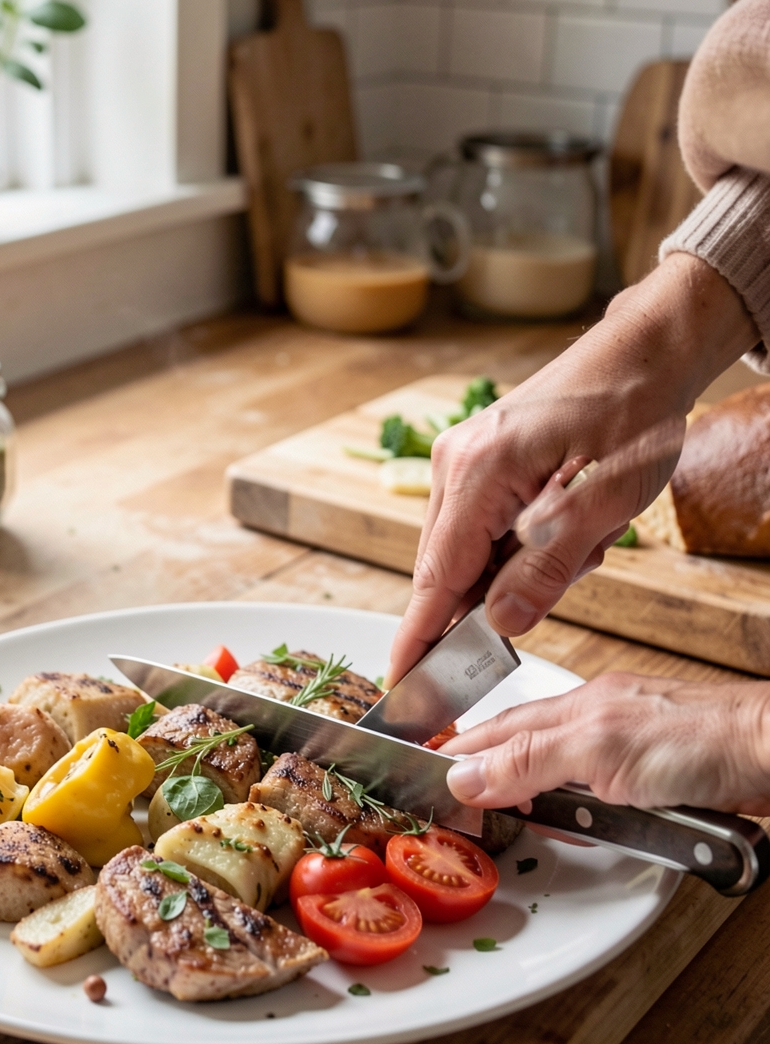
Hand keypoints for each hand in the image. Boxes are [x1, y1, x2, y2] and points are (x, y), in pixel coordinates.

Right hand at [387, 254, 757, 684]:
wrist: (644, 353)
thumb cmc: (633, 414)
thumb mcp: (606, 503)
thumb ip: (548, 569)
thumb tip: (500, 625)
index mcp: (478, 472)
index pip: (435, 579)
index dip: (417, 641)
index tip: (399, 690)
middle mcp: (454, 464)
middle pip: (450, 570)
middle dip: (501, 595)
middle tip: (576, 563)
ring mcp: (462, 459)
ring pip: (472, 552)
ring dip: (524, 565)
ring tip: (589, 530)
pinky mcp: (478, 460)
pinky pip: (485, 528)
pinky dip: (524, 543)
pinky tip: (572, 521)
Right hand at [445, 673, 769, 815]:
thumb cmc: (703, 738)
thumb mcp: (599, 749)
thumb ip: (529, 761)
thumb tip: (465, 775)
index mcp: (575, 708)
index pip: (498, 731)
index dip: (460, 753)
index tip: (424, 774)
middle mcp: (599, 727)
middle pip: (525, 755)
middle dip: (491, 778)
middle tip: (459, 804)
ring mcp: (632, 755)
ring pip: (566, 781)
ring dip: (545, 806)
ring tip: (511, 819)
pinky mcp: (663, 783)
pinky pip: (608, 803)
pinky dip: (590, 819)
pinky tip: (589, 826)